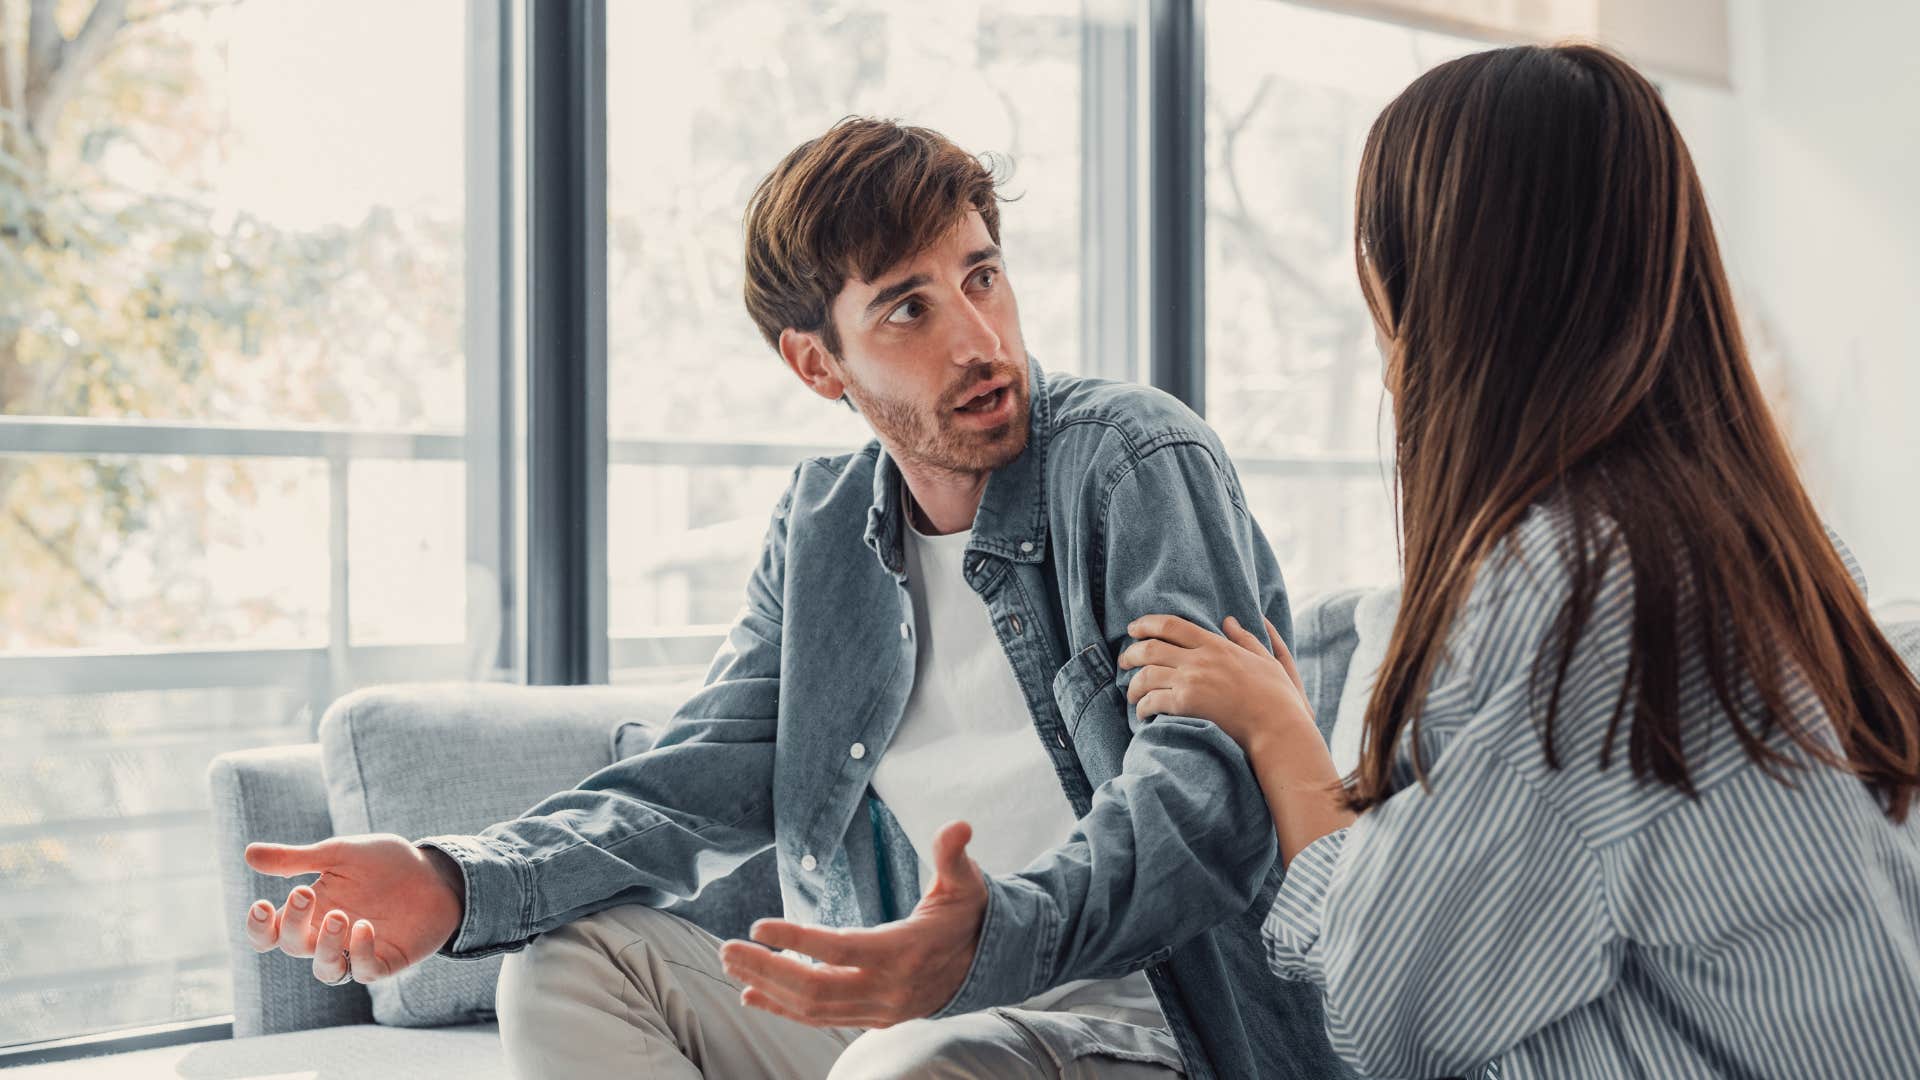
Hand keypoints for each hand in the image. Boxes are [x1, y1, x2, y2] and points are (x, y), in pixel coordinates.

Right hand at [243, 834, 465, 986]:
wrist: (434, 871)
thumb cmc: (383, 863)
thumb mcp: (339, 853)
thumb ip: (296, 858)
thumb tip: (248, 854)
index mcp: (310, 913)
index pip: (270, 934)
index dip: (259, 928)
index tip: (262, 905)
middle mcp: (327, 937)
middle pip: (293, 947)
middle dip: (294, 924)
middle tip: (306, 892)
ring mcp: (356, 951)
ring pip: (326, 969)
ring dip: (326, 947)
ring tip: (339, 916)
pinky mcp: (386, 961)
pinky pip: (365, 971)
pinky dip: (361, 953)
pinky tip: (365, 927)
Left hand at [719, 821, 986, 1027]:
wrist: (987, 964)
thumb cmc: (967, 916)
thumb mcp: (966, 882)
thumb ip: (954, 855)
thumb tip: (957, 826)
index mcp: (904, 951)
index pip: (840, 950)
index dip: (797, 941)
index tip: (757, 926)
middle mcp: (888, 989)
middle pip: (815, 987)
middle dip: (766, 969)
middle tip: (726, 948)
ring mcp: (879, 1009)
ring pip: (813, 1008)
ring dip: (768, 987)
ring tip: (732, 965)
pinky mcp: (873, 1018)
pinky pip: (821, 1019)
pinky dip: (784, 1009)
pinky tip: (753, 994)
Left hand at [1121, 614, 1353, 860]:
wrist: (1277, 727)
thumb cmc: (1277, 697)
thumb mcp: (1266, 659)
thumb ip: (1247, 638)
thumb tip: (1230, 620)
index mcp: (1216, 644)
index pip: (1171, 625)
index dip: (1146, 624)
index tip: (1133, 629)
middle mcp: (1199, 659)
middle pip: (1150, 648)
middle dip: (1131, 653)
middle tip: (1124, 661)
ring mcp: (1191, 680)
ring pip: (1146, 674)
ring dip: (1133, 685)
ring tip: (1131, 694)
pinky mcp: (1186, 704)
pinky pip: (1152, 700)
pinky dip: (1142, 707)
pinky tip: (1143, 713)